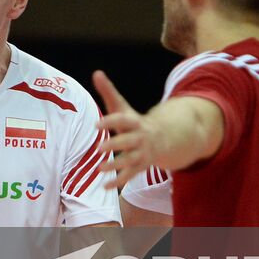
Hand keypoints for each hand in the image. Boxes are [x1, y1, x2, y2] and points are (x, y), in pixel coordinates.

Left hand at [92, 70, 166, 188]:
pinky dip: (118, 181)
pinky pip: (130, 175)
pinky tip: (104, 185)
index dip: (110, 122)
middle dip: (115, 145)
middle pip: (128, 142)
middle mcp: (140, 138)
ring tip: (99, 169)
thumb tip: (97, 72)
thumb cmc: (134, 122)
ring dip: (115, 166)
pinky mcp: (140, 166)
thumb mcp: (122, 107)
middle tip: (98, 148)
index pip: (122, 120)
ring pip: (130, 161)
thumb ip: (109, 92)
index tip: (96, 124)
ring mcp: (142, 153)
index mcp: (134, 122)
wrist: (162, 139)